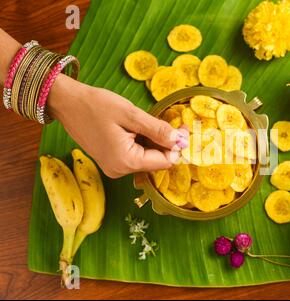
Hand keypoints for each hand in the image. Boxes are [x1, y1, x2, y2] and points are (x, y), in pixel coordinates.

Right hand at [47, 74, 188, 177]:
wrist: (66, 102)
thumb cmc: (96, 105)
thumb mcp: (131, 115)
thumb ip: (158, 130)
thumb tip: (180, 141)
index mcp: (126, 161)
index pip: (164, 161)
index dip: (177, 146)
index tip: (184, 128)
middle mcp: (120, 170)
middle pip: (156, 161)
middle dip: (167, 143)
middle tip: (174, 122)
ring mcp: (114, 168)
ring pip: (147, 158)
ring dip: (155, 142)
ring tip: (151, 122)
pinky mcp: (111, 162)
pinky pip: (135, 156)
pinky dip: (143, 143)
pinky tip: (140, 128)